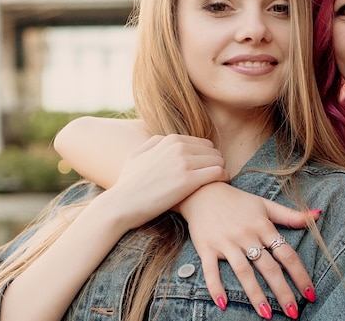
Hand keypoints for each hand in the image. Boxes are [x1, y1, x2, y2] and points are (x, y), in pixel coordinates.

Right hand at [104, 134, 229, 229]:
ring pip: (218, 160)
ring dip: (221, 171)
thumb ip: (154, 143)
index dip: (207, 157)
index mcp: (170, 140)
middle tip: (214, 178)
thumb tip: (167, 139)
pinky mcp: (188, 180)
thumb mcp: (136, 155)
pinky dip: (223, 178)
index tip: (207, 169)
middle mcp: (179, 148)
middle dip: (216, 163)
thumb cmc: (128, 184)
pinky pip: (218, 173)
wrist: (121, 205)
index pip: (204, 144)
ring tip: (218, 182)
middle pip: (213, 151)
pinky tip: (221, 185)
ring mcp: (184, 163)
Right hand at [180, 182, 319, 318]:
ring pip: (243, 272)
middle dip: (282, 292)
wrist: (203, 191)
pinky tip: (224, 305)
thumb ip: (291, 215)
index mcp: (263, 226)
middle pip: (268, 267)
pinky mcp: (207, 248)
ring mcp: (226, 242)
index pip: (287, 254)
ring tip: (266, 315)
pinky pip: (211, 270)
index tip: (310, 294)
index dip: (300, 274)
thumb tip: (318, 215)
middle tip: (293, 313)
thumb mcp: (265, 205)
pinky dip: (216, 287)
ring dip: (255, 295)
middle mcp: (247, 235)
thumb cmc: (237, 201)